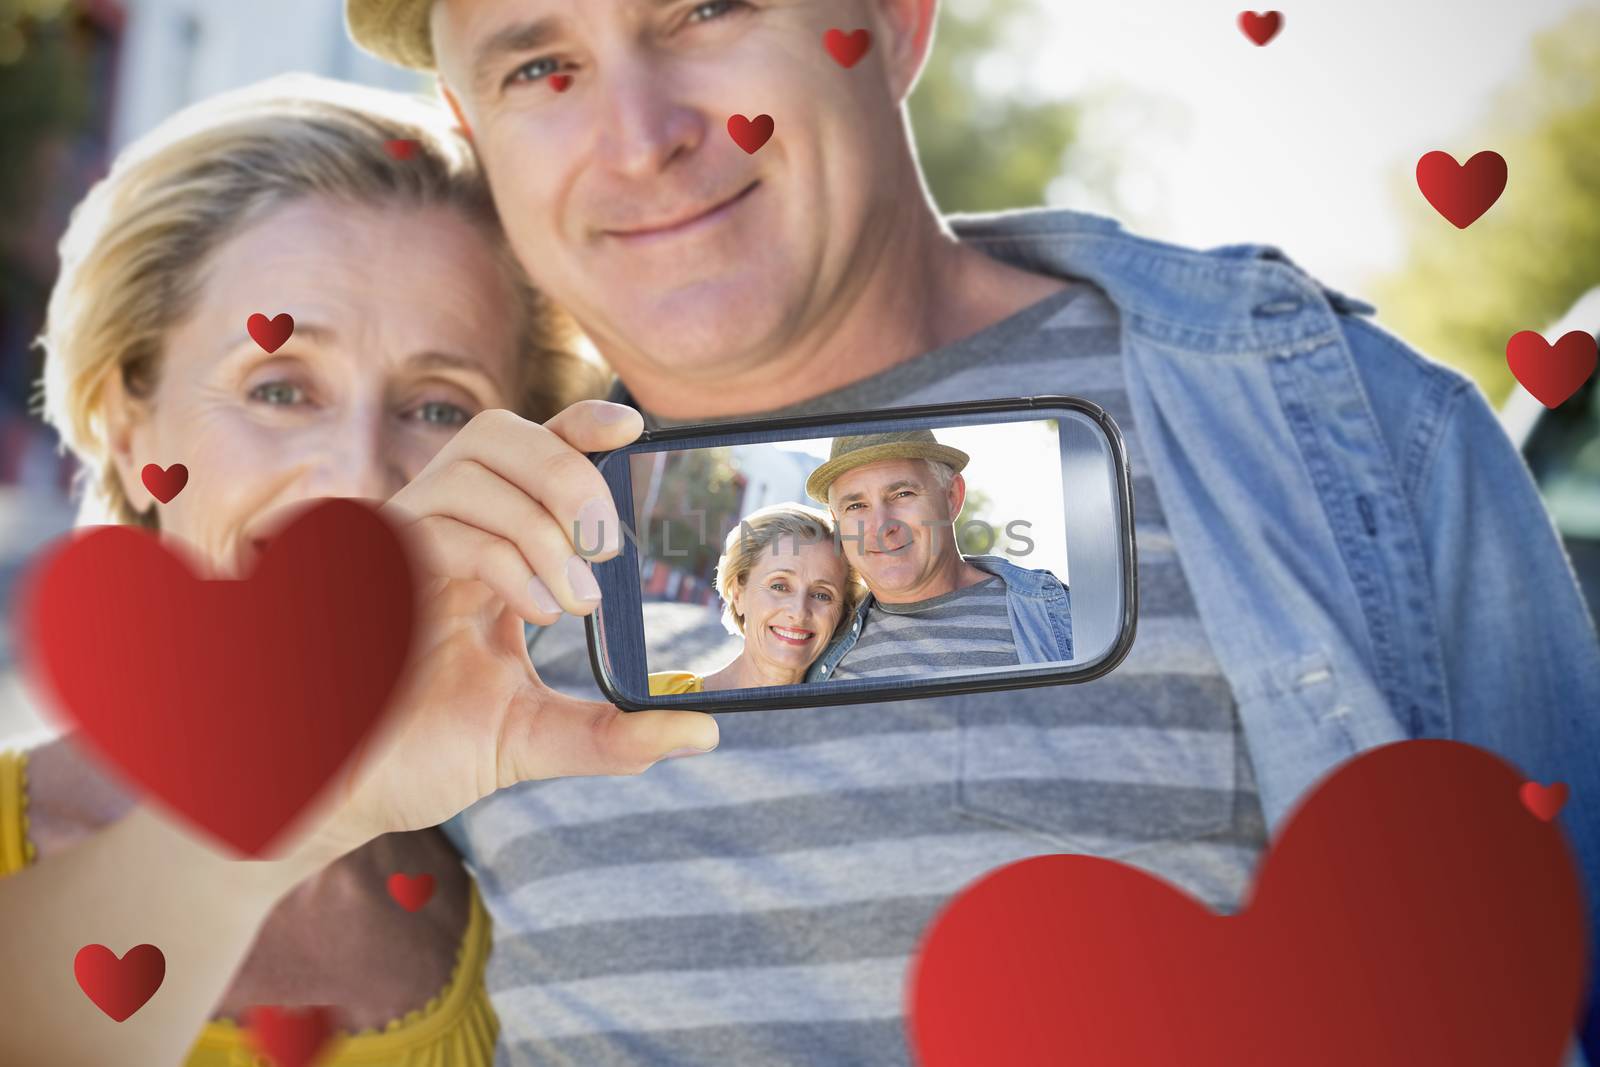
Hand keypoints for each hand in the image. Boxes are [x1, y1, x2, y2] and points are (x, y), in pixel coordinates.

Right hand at [294, 400, 717, 859]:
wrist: (336, 797)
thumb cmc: (418, 755)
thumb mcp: (535, 739)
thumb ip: (615, 734)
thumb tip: (703, 732)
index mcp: (480, 550)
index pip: (528, 454)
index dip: (576, 425)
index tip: (632, 427)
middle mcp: (438, 531)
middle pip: (500, 434)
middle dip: (569, 472)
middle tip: (607, 549)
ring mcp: (397, 545)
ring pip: (472, 469)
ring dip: (541, 525)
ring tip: (573, 601)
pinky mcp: (365, 570)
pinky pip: (440, 526)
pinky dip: (502, 559)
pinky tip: (533, 610)